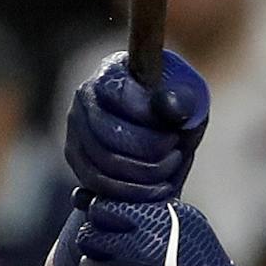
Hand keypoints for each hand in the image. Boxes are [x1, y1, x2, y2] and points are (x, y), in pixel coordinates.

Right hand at [64, 50, 208, 201]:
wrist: (166, 137)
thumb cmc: (177, 117)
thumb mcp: (189, 105)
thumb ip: (182, 102)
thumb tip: (169, 106)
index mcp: (113, 72)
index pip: (120, 96)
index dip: (149, 120)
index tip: (175, 134)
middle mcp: (86, 97)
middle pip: (109, 135)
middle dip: (150, 154)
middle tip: (176, 156)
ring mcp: (76, 127)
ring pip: (103, 162)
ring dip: (144, 176)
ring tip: (169, 173)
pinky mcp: (76, 156)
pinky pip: (96, 182)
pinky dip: (129, 192)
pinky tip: (155, 189)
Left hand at [72, 197, 265, 265]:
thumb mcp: (193, 230)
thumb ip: (159, 214)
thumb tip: (126, 204)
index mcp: (151, 221)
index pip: (101, 208)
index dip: (101, 218)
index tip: (111, 228)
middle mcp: (132, 243)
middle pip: (89, 236)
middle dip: (97, 246)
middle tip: (113, 257)